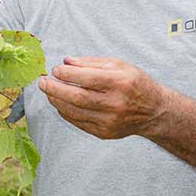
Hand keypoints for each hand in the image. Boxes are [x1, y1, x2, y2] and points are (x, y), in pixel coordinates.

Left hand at [37, 57, 164, 139]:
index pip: (87, 78)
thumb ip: (91, 63)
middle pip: (77, 97)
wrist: (153, 111)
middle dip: (55, 89)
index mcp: (120, 82)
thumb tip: (65, 62)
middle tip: (42, 82)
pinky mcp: (104, 133)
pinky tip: (59, 103)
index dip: (67, 74)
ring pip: (75, 111)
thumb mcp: (119, 65)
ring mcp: (109, 121)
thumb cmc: (135, 83)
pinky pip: (78, 122)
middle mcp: (115, 103)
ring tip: (48, 91)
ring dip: (57, 101)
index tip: (55, 69)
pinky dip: (65, 112)